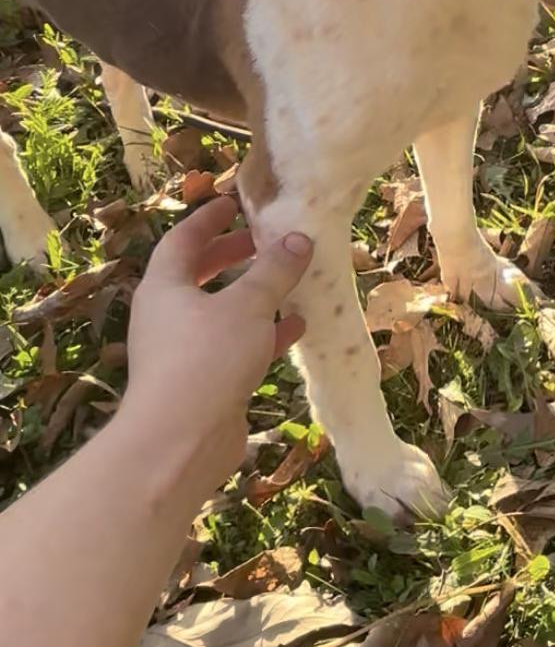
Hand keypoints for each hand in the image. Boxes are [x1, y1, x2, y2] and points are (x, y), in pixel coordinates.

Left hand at [120, 198, 313, 491]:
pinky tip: (297, 328)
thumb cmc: (206, 359)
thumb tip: (298, 238)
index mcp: (164, 287)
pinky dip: (263, 335)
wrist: (178, 444)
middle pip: (199, 275)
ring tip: (290, 280)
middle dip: (233, 256)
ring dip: (253, 297)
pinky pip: (234, 347)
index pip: (182, 240)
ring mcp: (183, 353)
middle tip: (265, 241)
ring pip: (220, 313)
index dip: (208, 219)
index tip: (234, 202)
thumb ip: (274, 271)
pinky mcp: (203, 384)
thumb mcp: (248, 306)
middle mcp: (167, 316)